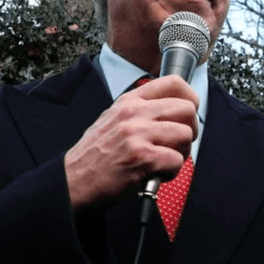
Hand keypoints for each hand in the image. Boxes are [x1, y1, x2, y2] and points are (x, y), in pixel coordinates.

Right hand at [63, 76, 199, 210]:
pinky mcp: (142, 157)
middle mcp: (134, 113)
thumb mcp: (113, 119)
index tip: (189, 112)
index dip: (190, 98)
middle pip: (187, 109)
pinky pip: (177, 161)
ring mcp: (137, 133)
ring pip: (186, 134)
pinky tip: (156, 174)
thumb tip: (172, 110)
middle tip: (178, 144)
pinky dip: (171, 172)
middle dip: (190, 130)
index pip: (173, 82)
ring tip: (164, 161)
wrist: (73, 181)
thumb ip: (140, 111)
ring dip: (182, 153)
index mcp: (129, 101)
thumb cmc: (94, 156)